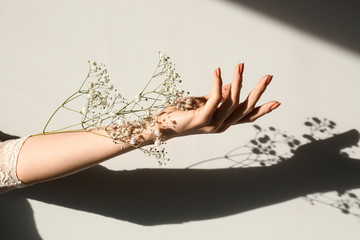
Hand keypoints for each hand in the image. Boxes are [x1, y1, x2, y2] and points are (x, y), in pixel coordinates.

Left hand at [155, 63, 279, 139]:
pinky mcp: (202, 119)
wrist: (162, 127)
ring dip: (237, 81)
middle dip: (258, 92)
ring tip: (240, 66)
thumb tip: (232, 85)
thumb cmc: (182, 114)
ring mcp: (212, 124)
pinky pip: (214, 99)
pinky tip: (217, 71)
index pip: (246, 116)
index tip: (277, 102)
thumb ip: (218, 96)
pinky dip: (217, 83)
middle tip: (269, 76)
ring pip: (231, 101)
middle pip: (244, 108)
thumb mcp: (204, 102)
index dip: (261, 109)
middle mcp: (221, 126)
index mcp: (223, 122)